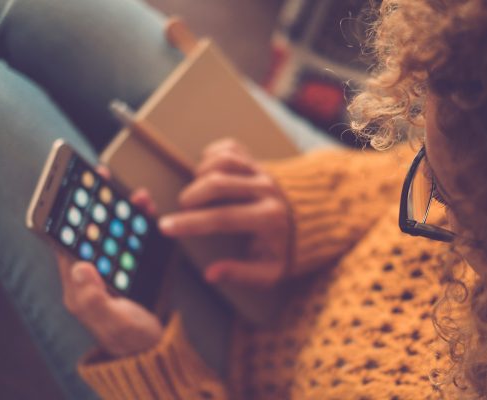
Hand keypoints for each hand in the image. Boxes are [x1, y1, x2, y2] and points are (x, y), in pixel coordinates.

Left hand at [57, 167, 161, 357]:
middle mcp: (94, 270)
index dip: (68, 216)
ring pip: (115, 230)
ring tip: (136, 193)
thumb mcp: (112, 322)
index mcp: (79, 283)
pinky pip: (135, 238)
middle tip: (102, 177)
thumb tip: (80, 266)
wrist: (153, 346)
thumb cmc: (129, 337)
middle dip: (97, 202)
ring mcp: (115, 266)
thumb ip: (95, 298)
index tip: (72, 191)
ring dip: (123, 209)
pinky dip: (141, 221)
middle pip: (92, 230)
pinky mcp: (134, 265)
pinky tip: (148, 210)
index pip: (68, 243)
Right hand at [159, 139, 290, 286]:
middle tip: (183, 209)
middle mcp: (267, 190)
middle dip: (192, 196)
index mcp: (270, 218)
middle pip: (218, 183)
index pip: (223, 218)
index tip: (166, 227)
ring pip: (223, 161)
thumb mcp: (273, 270)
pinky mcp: (260, 161)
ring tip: (197, 191)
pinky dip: (213, 155)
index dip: (190, 223)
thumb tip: (210, 274)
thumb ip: (242, 274)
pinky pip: (231, 149)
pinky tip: (208, 171)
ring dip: (201, 174)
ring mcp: (263, 171)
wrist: (321, 215)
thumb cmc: (293, 246)